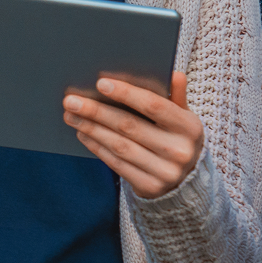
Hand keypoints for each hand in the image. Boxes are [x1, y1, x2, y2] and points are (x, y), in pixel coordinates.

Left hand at [63, 72, 201, 198]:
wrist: (188, 182)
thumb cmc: (179, 139)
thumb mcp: (184, 118)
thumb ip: (177, 97)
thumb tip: (175, 75)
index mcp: (190, 127)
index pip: (154, 106)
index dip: (127, 94)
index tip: (100, 83)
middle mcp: (179, 151)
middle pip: (130, 126)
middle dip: (97, 111)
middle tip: (71, 100)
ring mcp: (165, 172)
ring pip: (120, 146)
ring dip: (92, 129)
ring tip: (71, 116)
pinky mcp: (150, 187)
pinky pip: (117, 164)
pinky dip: (97, 147)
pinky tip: (84, 134)